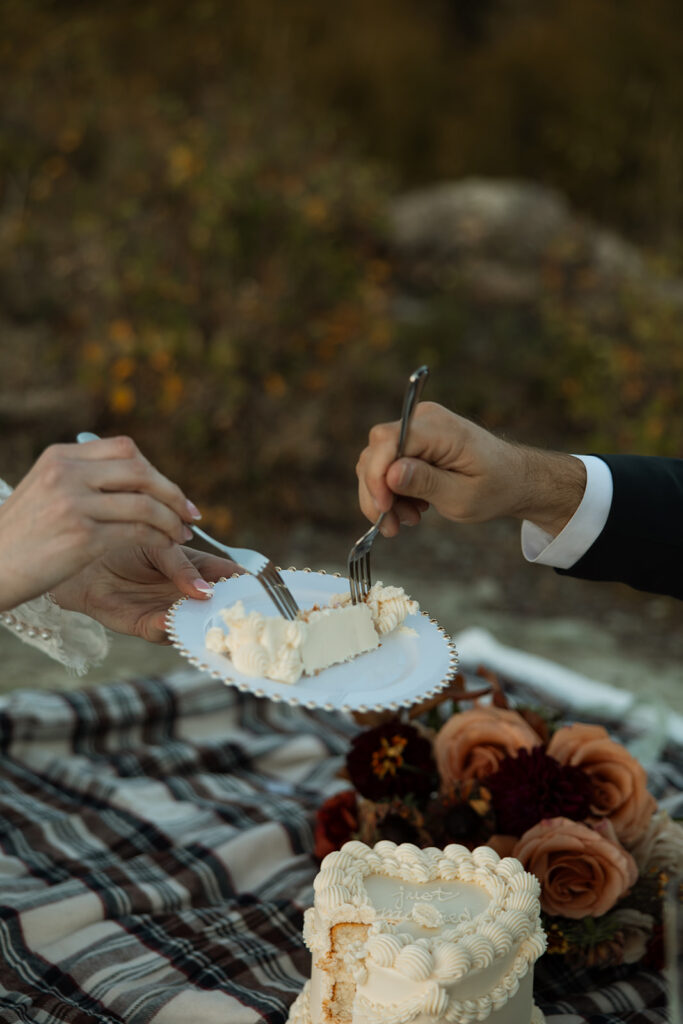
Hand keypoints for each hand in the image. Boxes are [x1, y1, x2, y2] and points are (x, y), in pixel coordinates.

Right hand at [0, 436, 199, 610]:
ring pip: (144, 503)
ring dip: (171, 520)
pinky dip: (159, 538)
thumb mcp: (43, 491)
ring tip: (180, 534)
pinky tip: (165, 546)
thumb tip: (132, 478)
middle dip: (172, 493)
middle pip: (140, 470)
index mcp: (60, 456)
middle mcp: (66, 473)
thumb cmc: (19, 538)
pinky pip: (138, 532)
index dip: (156, 470)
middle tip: (190, 514)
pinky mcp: (82, 536)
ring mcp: (74, 503)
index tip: (171, 491)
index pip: (124, 449)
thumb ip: (81, 479)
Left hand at [52, 545, 240, 643]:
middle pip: (219, 610)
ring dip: (201, 626)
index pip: (233, 578)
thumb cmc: (125, 542)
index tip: (267, 594)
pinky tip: (169, 620)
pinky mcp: (145, 626)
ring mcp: (170, 612)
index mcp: (201, 568)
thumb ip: (183, 567)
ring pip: (195, 626)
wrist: (85, 558)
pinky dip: (167, 629)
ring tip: (210, 622)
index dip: (250, 586)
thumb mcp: (160, 546)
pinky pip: (161, 632)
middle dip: (232, 616)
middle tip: (245, 619)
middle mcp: (190, 595)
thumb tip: (207, 592)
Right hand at [356, 401, 586, 537]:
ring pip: (375, 461)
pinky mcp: (412, 440)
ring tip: (408, 519)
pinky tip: (411, 508)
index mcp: (440, 429)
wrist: (512, 479)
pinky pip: (386, 464)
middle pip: (375, 452)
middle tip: (392, 525)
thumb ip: (426, 483)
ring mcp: (416, 427)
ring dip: (384, 496)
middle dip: (377, 493)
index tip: (384, 508)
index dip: (377, 475)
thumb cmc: (494, 487)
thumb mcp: (463, 496)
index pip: (387, 441)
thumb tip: (391, 473)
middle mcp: (422, 419)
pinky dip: (391, 490)